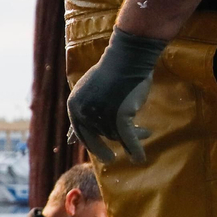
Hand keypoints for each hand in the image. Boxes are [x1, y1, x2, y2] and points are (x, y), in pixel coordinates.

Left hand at [66, 28, 167, 163]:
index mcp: (74, 105)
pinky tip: (140, 159)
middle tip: (110, 159)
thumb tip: (71, 138)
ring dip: (132, 135)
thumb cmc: (111, 71)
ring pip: (117, 134)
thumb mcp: (89, 91)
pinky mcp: (120, 117)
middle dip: (103, 149)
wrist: (127, 57)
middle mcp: (85, 112)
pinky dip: (135, 149)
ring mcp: (102, 115)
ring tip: (145, 132)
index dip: (89, 143)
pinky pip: (129, 138)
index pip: (80, 132)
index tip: (97, 152)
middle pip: (99, 136)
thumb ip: (83, 112)